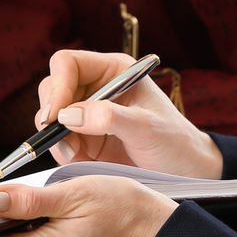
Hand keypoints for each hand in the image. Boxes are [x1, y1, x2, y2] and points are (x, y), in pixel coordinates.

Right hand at [33, 49, 222, 178]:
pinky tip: (80, 161)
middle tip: (61, 138)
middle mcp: (95, 88)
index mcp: (113, 71)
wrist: (187, 173)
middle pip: (52, 88)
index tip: (56, 114)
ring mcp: (87, 114)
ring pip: (49, 116)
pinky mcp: (84, 139)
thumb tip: (68, 115)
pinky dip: (62, 152)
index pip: (68, 63)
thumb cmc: (175, 142)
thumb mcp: (147, 128)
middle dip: (52, 114)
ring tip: (76, 154)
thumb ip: (109, 117)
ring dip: (55, 137)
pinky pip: (57, 141)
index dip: (58, 85)